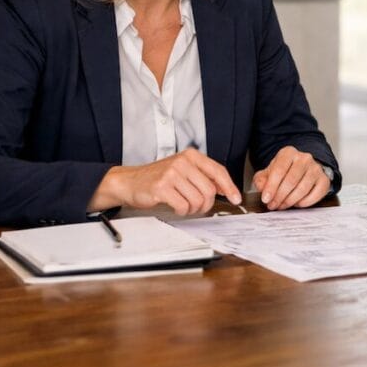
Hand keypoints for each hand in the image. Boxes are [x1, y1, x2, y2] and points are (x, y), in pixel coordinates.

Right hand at [93, 149, 240, 215]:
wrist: (130, 181)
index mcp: (191, 156)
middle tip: (198, 207)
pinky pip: (183, 206)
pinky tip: (175, 206)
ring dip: (193, 209)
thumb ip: (203, 176)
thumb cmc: (159, 178)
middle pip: (209, 190)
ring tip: (184, 205)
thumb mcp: (183, 170)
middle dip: (207, 204)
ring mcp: (171, 174)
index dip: (229, 186)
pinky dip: (182, 211)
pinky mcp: (162, 187)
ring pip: (198, 200)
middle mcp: (183, 162)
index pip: (218, 171)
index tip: (236, 198)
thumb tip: (226, 188)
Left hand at [253, 146, 330, 209]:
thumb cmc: (284, 171)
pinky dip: (305, 202)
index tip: (265, 199)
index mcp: (288, 153)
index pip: (279, 170)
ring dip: (290, 201)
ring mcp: (316, 168)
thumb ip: (261, 179)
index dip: (271, 187)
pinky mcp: (324, 180)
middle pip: (291, 181)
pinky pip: (315, 195)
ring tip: (282, 205)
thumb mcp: (269, 172)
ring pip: (302, 189)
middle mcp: (304, 158)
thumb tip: (261, 187)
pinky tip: (297, 203)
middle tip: (273, 205)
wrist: (303, 169)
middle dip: (280, 197)